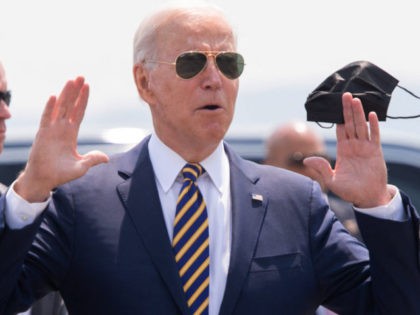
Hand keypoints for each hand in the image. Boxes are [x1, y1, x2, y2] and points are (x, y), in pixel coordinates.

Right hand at [14, 77, 108, 201]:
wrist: (44, 180)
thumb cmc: (61, 174)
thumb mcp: (81, 167)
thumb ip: (92, 160)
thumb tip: (106, 158)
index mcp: (71, 133)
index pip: (79, 112)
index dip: (83, 100)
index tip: (87, 86)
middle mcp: (61, 128)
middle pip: (70, 105)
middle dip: (75, 91)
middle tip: (81, 76)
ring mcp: (51, 130)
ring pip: (60, 108)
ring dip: (65, 94)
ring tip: (71, 81)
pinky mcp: (42, 135)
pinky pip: (46, 119)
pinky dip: (50, 108)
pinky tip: (54, 97)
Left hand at [304, 92, 390, 207]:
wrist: (367, 198)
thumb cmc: (349, 191)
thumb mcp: (332, 180)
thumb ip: (321, 168)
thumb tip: (306, 159)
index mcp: (343, 150)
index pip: (339, 130)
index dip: (338, 118)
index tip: (335, 106)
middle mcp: (354, 146)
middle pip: (350, 123)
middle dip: (347, 110)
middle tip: (345, 95)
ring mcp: (365, 148)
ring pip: (361, 126)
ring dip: (359, 113)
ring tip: (355, 99)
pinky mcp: (375, 152)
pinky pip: (374, 136)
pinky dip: (373, 125)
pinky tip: (371, 115)